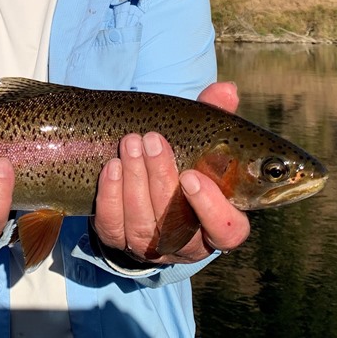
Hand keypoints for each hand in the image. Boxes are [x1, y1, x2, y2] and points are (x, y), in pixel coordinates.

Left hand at [92, 82, 249, 264]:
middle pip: (174, 225)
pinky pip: (111, 227)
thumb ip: (214, 116)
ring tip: (129, 144)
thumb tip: (227, 89)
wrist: (144, 186)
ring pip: (141, 227)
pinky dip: (110, 196)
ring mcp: (150, 248)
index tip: (191, 176)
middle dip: (160, 178)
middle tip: (151, 139)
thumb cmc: (183, 160)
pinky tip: (111, 167)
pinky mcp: (118, 241)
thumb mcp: (201, 140)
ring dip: (133, 182)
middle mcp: (186, 243)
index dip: (210, 208)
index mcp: (217, 223)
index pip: (226, 231)